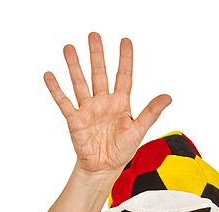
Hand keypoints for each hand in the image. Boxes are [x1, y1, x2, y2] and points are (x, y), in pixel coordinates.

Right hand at [44, 32, 171, 173]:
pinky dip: (56, 89)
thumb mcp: (139, 130)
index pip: (124, 76)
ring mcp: (88, 109)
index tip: (125, 41)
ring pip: (80, 83)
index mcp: (121, 103)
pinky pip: (64, 102)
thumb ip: (151, 112)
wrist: (104, 168)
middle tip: (94, 35)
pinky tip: (50, 75)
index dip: (125, 59)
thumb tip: (168, 96)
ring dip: (74, 66)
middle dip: (97, 55)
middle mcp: (103, 102)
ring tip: (69, 48)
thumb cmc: (122, 150)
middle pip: (100, 74)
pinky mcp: (75, 120)